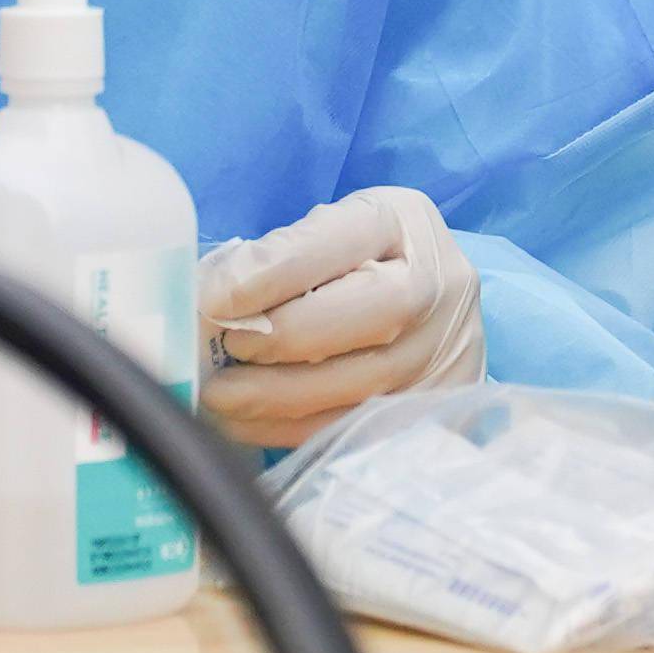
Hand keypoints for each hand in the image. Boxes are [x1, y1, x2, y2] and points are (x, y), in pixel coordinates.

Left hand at [195, 184, 482, 445]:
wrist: (433, 304)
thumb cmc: (363, 259)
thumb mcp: (330, 231)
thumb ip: (280, 255)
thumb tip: (209, 299)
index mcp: (404, 222)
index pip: (339, 241)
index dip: (271, 273)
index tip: (212, 298)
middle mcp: (439, 285)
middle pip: (373, 314)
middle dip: (284, 337)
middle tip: (224, 349)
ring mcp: (444, 353)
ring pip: (364, 384)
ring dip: (278, 396)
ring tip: (220, 396)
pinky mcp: (434, 408)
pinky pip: (358, 427)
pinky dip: (292, 430)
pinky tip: (246, 423)